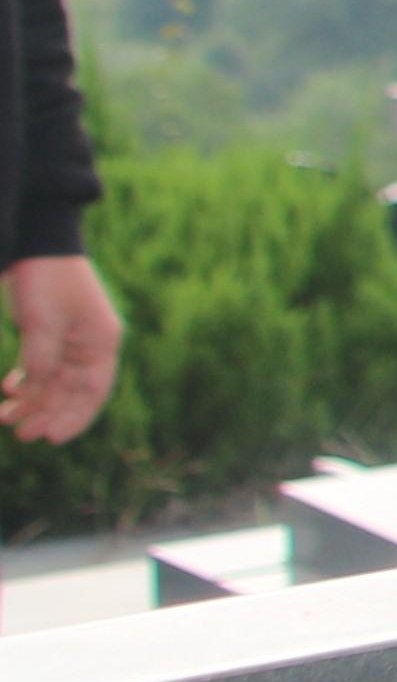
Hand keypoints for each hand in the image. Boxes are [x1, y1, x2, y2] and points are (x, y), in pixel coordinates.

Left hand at [4, 253, 121, 443]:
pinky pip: (40, 369)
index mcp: (101, 342)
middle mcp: (89, 346)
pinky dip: (25, 382)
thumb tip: (38, 391)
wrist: (36, 243)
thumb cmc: (47, 279)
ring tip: (5, 418)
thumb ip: (42, 360)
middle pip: (72, 392)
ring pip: (53, 383)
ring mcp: (69, 341)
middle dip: (47, 414)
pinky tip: (8, 389)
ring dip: (31, 402)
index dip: (75, 418)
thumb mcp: (42, 322)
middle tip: (21, 435)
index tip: (52, 439)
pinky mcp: (49, 335)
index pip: (93, 391)